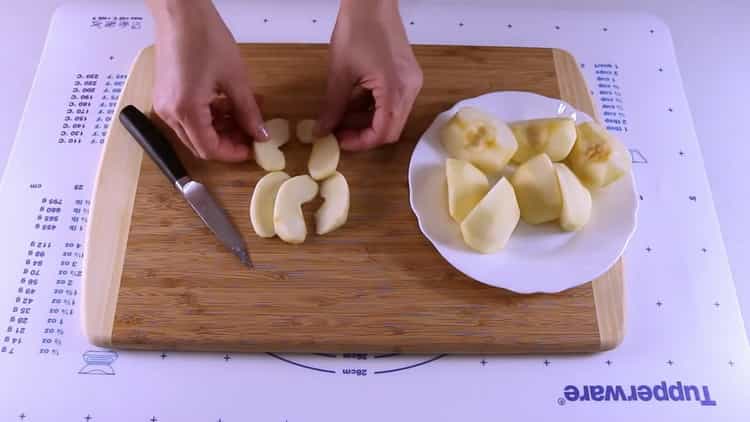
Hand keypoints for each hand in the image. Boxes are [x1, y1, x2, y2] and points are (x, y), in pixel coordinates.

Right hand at [147, 0, 267, 160]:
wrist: (179, 12)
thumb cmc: (205, 38)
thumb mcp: (235, 79)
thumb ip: (248, 112)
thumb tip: (260, 133)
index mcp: (186, 110)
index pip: (209, 149)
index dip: (232, 153)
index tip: (252, 148)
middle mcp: (169, 112)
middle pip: (200, 144)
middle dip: (227, 142)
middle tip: (250, 132)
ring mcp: (164, 103)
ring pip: (194, 131)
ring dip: (220, 128)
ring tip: (243, 112)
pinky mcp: (165, 94)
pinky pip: (187, 116)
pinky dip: (208, 116)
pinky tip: (226, 103)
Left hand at [317, 0, 422, 150]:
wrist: (372, 1)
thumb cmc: (356, 30)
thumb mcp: (340, 72)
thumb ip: (332, 106)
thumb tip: (322, 131)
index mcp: (395, 90)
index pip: (383, 132)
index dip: (360, 142)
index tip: (339, 141)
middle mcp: (410, 90)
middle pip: (391, 128)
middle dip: (364, 134)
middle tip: (339, 131)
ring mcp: (411, 82)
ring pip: (392, 116)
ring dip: (368, 120)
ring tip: (342, 115)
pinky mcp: (408, 75)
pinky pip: (394, 101)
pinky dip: (375, 107)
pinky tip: (354, 100)